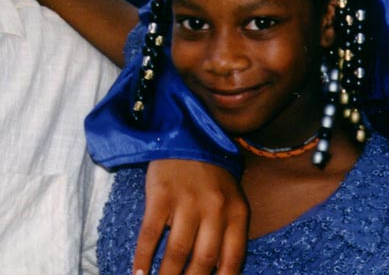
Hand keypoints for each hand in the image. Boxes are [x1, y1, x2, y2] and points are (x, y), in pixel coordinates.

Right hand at [134, 159, 248, 274]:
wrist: (191, 139)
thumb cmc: (212, 179)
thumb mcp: (231, 202)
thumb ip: (227, 234)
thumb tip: (217, 272)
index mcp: (237, 212)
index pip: (233, 258)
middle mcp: (215, 209)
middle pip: (204, 259)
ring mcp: (188, 202)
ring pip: (177, 252)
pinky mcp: (162, 196)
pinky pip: (151, 234)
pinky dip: (143, 258)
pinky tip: (138, 274)